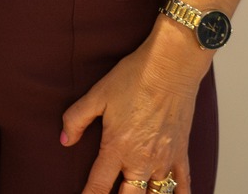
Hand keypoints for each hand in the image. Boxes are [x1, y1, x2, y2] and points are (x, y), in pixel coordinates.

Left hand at [60, 22, 211, 193]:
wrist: (170, 66)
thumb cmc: (134, 77)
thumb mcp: (97, 95)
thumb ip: (76, 119)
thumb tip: (64, 140)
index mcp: (117, 147)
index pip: (98, 186)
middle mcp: (142, 159)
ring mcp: (164, 159)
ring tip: (134, 193)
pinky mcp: (181, 153)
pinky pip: (183, 185)